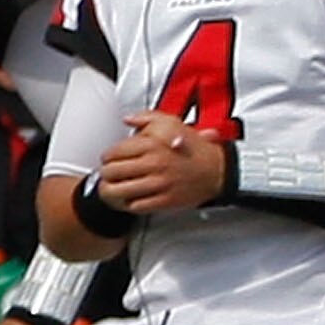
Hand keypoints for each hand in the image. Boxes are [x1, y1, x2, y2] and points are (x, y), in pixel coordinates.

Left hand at [95, 112, 227, 214]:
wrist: (218, 170)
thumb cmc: (195, 148)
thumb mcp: (172, 122)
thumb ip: (146, 118)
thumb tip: (128, 119)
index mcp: (151, 144)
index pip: (113, 152)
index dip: (106, 157)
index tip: (109, 160)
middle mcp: (153, 164)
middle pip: (112, 172)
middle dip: (106, 174)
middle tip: (108, 175)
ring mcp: (159, 184)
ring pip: (120, 191)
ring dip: (112, 191)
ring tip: (112, 189)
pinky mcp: (165, 200)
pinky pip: (136, 206)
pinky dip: (129, 204)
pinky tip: (130, 198)